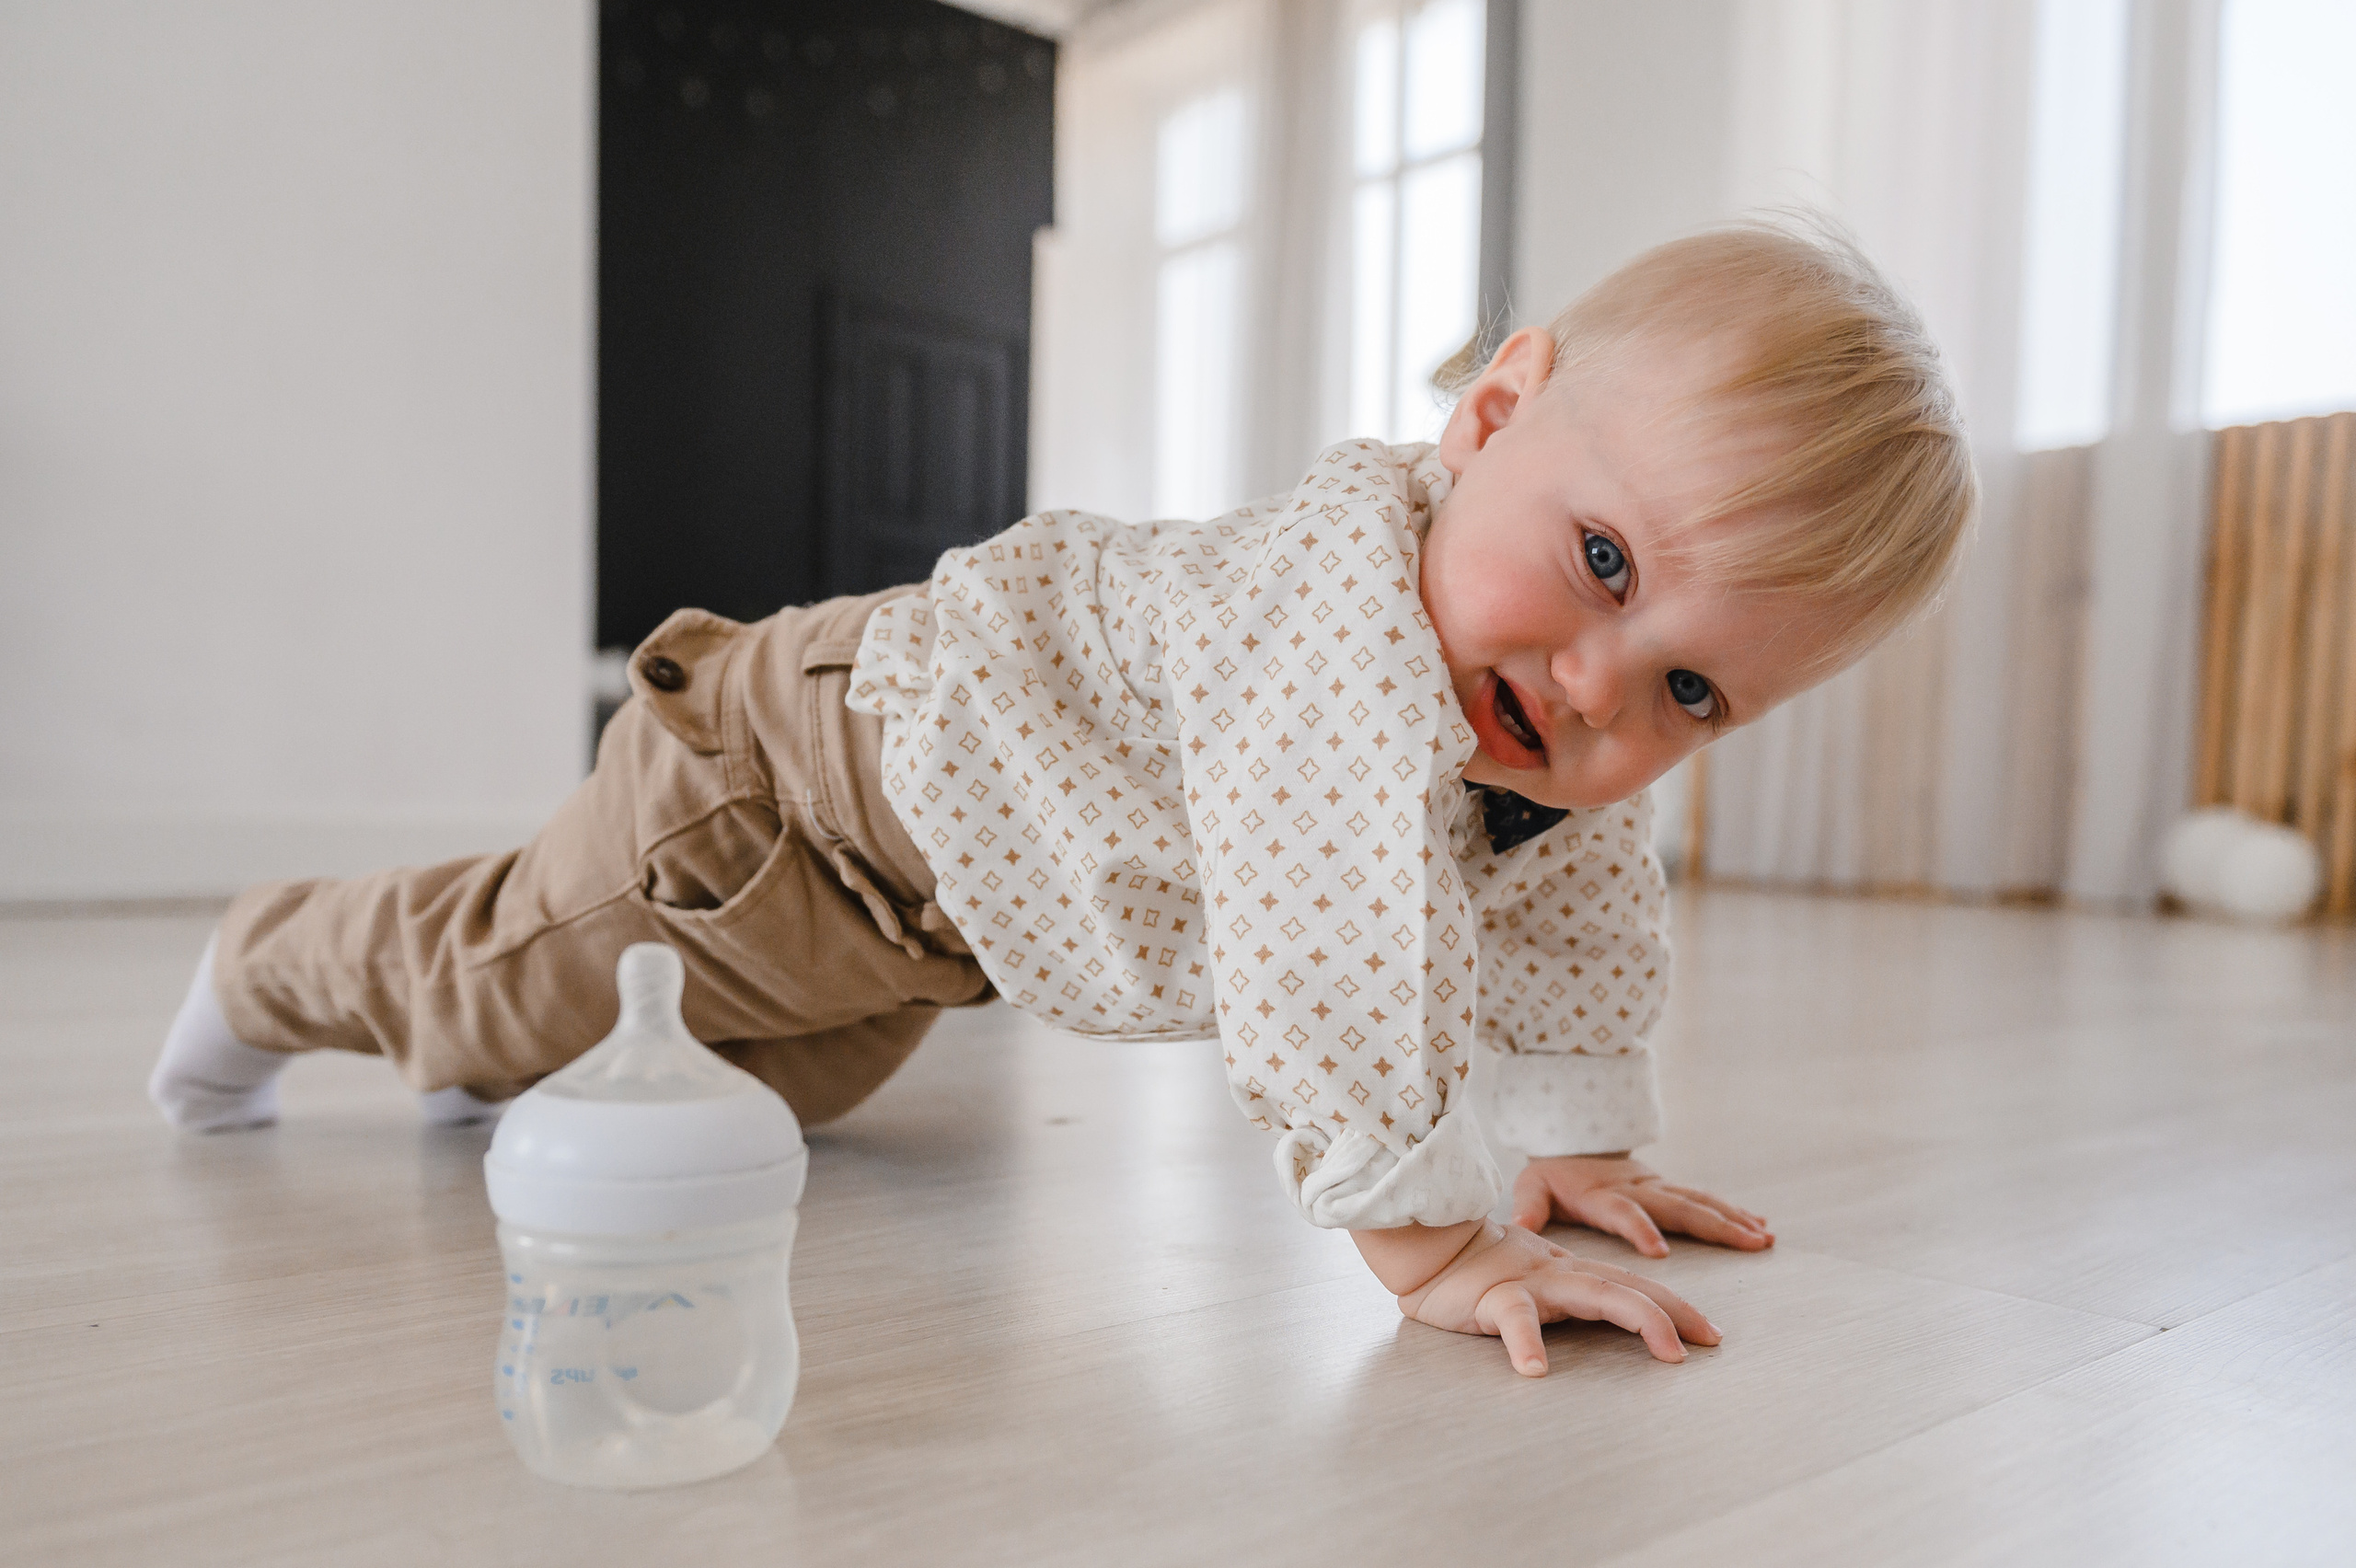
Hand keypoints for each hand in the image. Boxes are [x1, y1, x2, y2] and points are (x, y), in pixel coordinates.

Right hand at [1393, 1221, 1719, 1376]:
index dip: (1677, 1307)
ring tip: (1670, 1353)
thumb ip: (1566, 1296)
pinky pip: (1515, 1321)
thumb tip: (1602, 1317)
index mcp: (1572, 1273)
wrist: (1428, 1246)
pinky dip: (1526, 1344)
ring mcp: (1532, 1283)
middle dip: (1677, 1314)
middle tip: (1711, 1341)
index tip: (1712, 1333)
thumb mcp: (1535, 1281)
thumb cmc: (1479, 1271)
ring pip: (1595, 1296)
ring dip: (1639, 1320)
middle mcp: (1562, 1274)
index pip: (1636, 1287)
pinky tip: (1535, 1371)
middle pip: (1631, 1289)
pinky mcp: (1494, 1297)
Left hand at [1511, 1154, 1772, 1257]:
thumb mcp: (1532, 1185)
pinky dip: (1734, 1213)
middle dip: (1714, 1225)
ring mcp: (1656, 1187)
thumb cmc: (1552, 1174)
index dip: (1640, 1229)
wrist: (1572, 1142)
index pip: (1624, 1211)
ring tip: (1763, 1238)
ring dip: (1733, 1220)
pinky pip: (1705, 1200)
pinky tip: (1761, 1228)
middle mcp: (1636, 1188)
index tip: (1660, 1253)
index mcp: (1602, 1194)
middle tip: (1747, 1242)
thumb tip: (1517, 1219)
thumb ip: (1529, 1203)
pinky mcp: (1667, 1189)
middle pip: (1678, 1206)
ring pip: (1699, 1202)